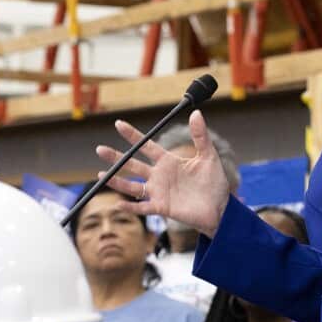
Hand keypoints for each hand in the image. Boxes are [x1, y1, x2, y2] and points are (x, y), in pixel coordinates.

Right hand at [96, 110, 231, 236]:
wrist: (221, 208)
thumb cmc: (214, 182)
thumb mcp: (208, 156)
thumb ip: (200, 136)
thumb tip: (196, 113)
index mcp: (168, 161)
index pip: (146, 146)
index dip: (133, 135)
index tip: (119, 124)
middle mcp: (160, 176)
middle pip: (133, 165)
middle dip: (116, 157)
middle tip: (100, 149)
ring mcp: (159, 192)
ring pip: (133, 186)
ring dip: (117, 181)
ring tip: (100, 175)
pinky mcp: (162, 208)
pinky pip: (143, 207)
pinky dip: (130, 207)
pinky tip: (118, 203)